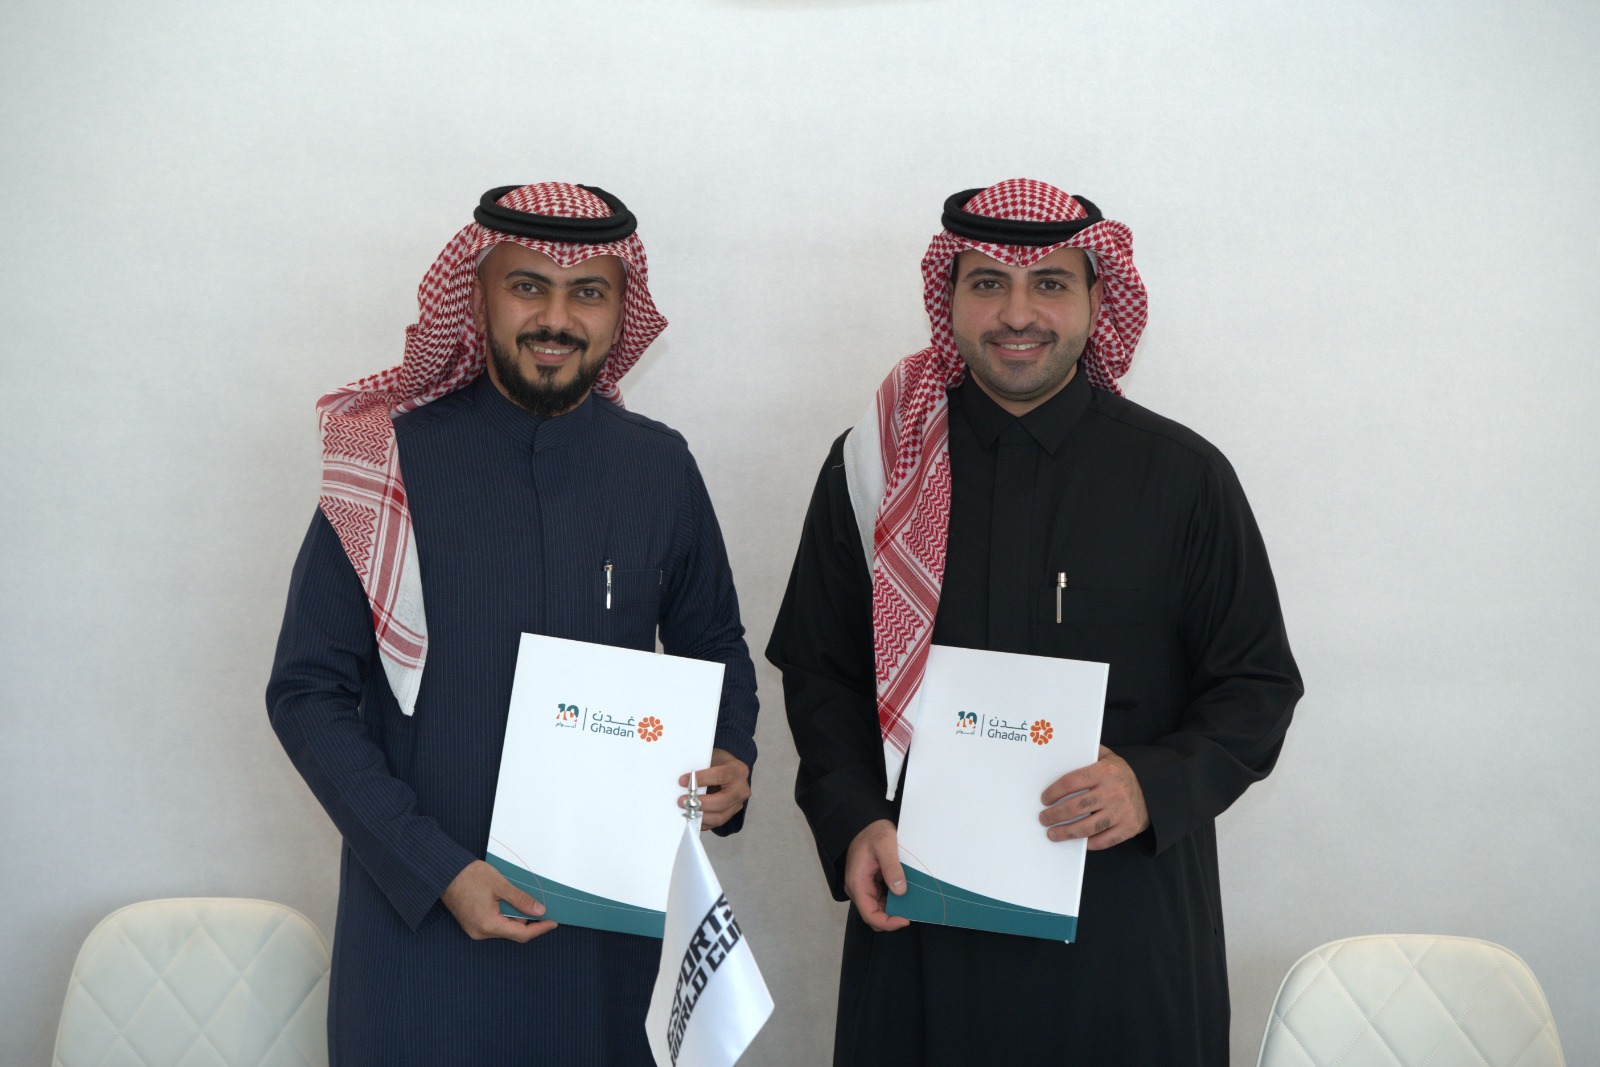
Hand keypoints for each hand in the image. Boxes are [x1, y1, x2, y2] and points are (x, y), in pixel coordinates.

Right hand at [440, 860, 557, 942]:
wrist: (445, 872)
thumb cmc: (470, 876)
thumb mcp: (501, 885)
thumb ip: (521, 900)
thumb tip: (539, 911)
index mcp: (487, 925)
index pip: (521, 934)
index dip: (539, 929)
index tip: (553, 923)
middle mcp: (480, 932)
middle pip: (512, 932)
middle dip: (528, 921)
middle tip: (542, 908)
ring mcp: (474, 929)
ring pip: (503, 927)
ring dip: (516, 917)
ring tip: (524, 902)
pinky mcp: (471, 923)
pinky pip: (494, 923)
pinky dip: (504, 915)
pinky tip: (509, 903)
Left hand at [678, 748, 750, 829]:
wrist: (728, 770)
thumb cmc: (717, 762)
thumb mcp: (711, 757)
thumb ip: (700, 766)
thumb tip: (683, 780)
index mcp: (738, 771)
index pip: (719, 776)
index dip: (701, 779)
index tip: (682, 781)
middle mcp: (741, 789)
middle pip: (722, 801)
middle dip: (700, 803)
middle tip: (682, 801)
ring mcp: (737, 804)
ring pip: (719, 817)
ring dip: (699, 815)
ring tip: (685, 810)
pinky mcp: (730, 815)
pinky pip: (714, 824)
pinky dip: (701, 822)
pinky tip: (690, 816)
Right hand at [843, 819, 910, 931]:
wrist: (865, 822)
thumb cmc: (873, 831)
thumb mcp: (885, 845)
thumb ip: (892, 868)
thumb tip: (900, 891)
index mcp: (858, 882)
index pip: (870, 915)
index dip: (888, 923)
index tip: (905, 919)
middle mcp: (858, 888)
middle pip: (874, 915)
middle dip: (892, 918)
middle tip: (911, 911)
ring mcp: (863, 886)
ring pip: (878, 909)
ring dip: (894, 909)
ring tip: (910, 901)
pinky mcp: (870, 883)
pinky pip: (881, 899)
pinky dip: (893, 900)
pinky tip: (904, 893)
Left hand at [1039, 745, 1149, 849]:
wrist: (1155, 789)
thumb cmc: (1123, 774)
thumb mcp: (1109, 757)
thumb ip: (1089, 753)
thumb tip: (1065, 748)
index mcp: (1105, 772)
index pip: (1072, 782)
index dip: (1054, 792)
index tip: (1044, 799)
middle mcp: (1112, 792)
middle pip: (1076, 807)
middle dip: (1055, 814)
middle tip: (1043, 818)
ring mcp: (1121, 812)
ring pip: (1088, 827)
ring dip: (1066, 832)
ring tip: (1052, 834)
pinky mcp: (1128, 828)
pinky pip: (1105, 840)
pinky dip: (1089, 843)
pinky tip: (1078, 842)